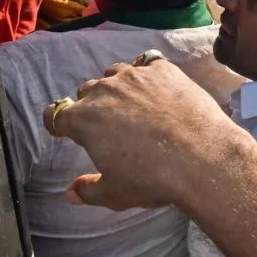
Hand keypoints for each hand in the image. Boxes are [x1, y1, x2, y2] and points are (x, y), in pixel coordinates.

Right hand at [45, 59, 240, 210]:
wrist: (201, 157)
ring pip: (115, 73)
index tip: (65, 129)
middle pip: (88, 91)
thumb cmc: (153, 178)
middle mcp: (104, 91)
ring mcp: (135, 76)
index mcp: (84, 120)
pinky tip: (159, 89)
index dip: (58, 123)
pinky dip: (148, 74)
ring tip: (134, 104)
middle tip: (110, 124)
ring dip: (118, 86)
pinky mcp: (164, 69)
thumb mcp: (115, 192)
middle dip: (92, 105)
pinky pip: (147, 63)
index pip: (54, 114)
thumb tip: (70, 193)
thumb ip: (88, 190)